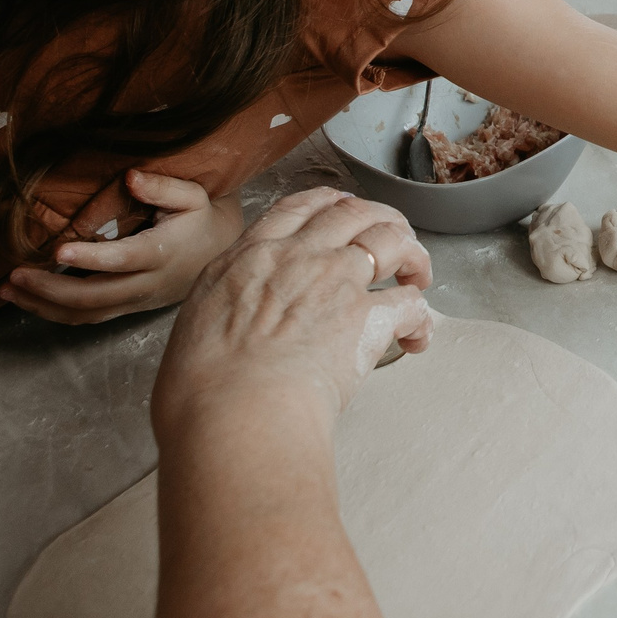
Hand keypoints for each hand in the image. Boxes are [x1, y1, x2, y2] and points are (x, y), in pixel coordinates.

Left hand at [2, 169, 247, 325]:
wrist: (218, 253)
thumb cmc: (202, 220)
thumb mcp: (194, 196)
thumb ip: (164, 187)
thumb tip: (130, 177)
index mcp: (162, 253)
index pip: (123, 259)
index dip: (91, 259)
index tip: (59, 250)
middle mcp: (146, 283)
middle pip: (94, 296)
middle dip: (50, 289)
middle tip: (14, 274)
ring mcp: (135, 301)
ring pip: (86, 314)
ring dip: (44, 306)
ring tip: (7, 290)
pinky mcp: (127, 308)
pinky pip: (88, 317)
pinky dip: (54, 313)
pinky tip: (29, 299)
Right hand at [153, 187, 434, 433]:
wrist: (234, 414)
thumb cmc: (202, 390)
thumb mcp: (195, 325)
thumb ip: (223, 309)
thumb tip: (226, 328)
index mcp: (250, 257)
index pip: (298, 208)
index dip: (329, 203)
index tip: (343, 208)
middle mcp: (298, 257)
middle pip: (354, 212)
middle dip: (382, 219)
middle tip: (395, 239)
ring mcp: (336, 281)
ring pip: (392, 241)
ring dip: (413, 255)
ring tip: (417, 277)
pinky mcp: (367, 318)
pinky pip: (410, 304)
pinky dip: (421, 318)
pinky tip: (417, 336)